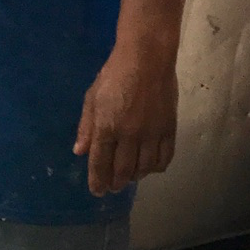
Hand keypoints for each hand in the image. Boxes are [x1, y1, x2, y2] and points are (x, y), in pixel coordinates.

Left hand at [74, 42, 177, 196]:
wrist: (147, 58)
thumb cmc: (114, 74)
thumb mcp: (92, 98)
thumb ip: (87, 127)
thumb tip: (80, 152)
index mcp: (106, 127)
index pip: (100, 163)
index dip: (97, 181)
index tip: (97, 191)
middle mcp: (129, 135)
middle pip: (123, 171)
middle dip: (115, 183)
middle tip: (112, 187)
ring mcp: (152, 133)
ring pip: (144, 168)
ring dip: (135, 177)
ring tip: (130, 177)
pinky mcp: (169, 129)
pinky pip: (164, 158)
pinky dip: (156, 168)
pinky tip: (150, 167)